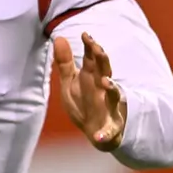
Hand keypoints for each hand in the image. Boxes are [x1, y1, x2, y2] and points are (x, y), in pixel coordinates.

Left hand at [52, 32, 125, 150]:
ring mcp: (109, 107)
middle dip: (103, 60)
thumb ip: (65, 62)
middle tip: (98, 49)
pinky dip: (105, 135)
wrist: (96, 131)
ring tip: (105, 81)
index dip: (91, 47)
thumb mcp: (70, 82)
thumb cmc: (84, 102)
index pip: (93, 59)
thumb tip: (59, 37)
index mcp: (92, 78)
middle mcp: (103, 89)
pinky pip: (109, 132)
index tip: (86, 35)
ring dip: (111, 88)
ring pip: (114, 95)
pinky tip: (99, 137)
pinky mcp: (111, 127)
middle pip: (105, 71)